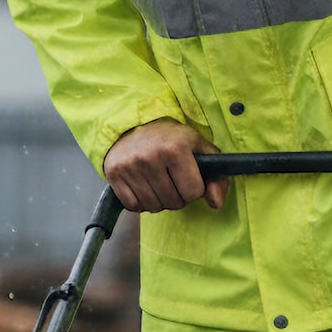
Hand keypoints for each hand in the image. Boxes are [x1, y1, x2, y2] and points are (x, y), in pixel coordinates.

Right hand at [102, 119, 228, 212]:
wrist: (131, 124)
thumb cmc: (169, 138)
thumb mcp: (198, 148)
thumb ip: (217, 177)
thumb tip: (215, 203)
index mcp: (175, 148)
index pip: (193, 192)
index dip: (194, 189)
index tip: (188, 177)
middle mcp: (151, 156)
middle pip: (174, 203)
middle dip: (177, 197)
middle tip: (172, 180)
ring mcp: (130, 166)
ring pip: (154, 207)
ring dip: (159, 201)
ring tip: (158, 183)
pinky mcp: (114, 174)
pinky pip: (133, 206)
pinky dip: (141, 202)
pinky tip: (143, 186)